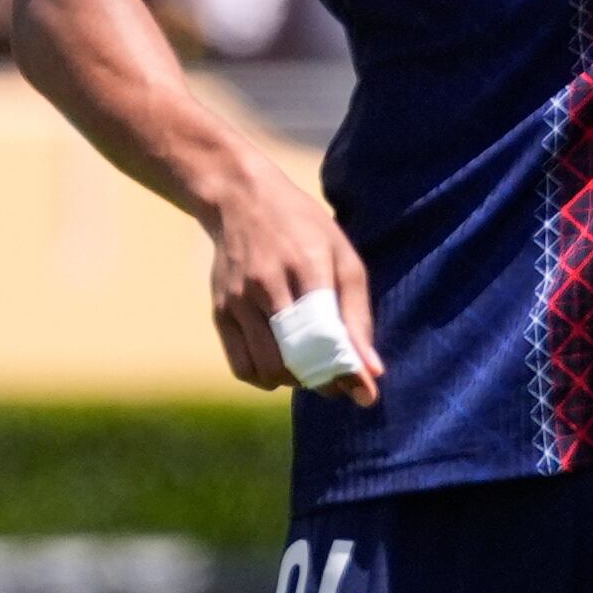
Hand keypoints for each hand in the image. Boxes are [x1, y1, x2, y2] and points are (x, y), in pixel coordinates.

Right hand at [206, 162, 382, 405]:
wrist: (241, 199)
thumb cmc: (304, 229)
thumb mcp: (343, 257)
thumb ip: (358, 314)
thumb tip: (372, 370)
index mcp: (307, 264)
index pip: (328, 333)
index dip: (347, 370)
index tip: (364, 393)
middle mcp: (268, 283)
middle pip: (296, 358)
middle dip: (323, 380)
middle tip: (338, 380)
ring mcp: (238, 299)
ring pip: (268, 369)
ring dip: (295, 381)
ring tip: (310, 366)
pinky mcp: (219, 311)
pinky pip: (242, 367)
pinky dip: (265, 377)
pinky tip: (282, 363)